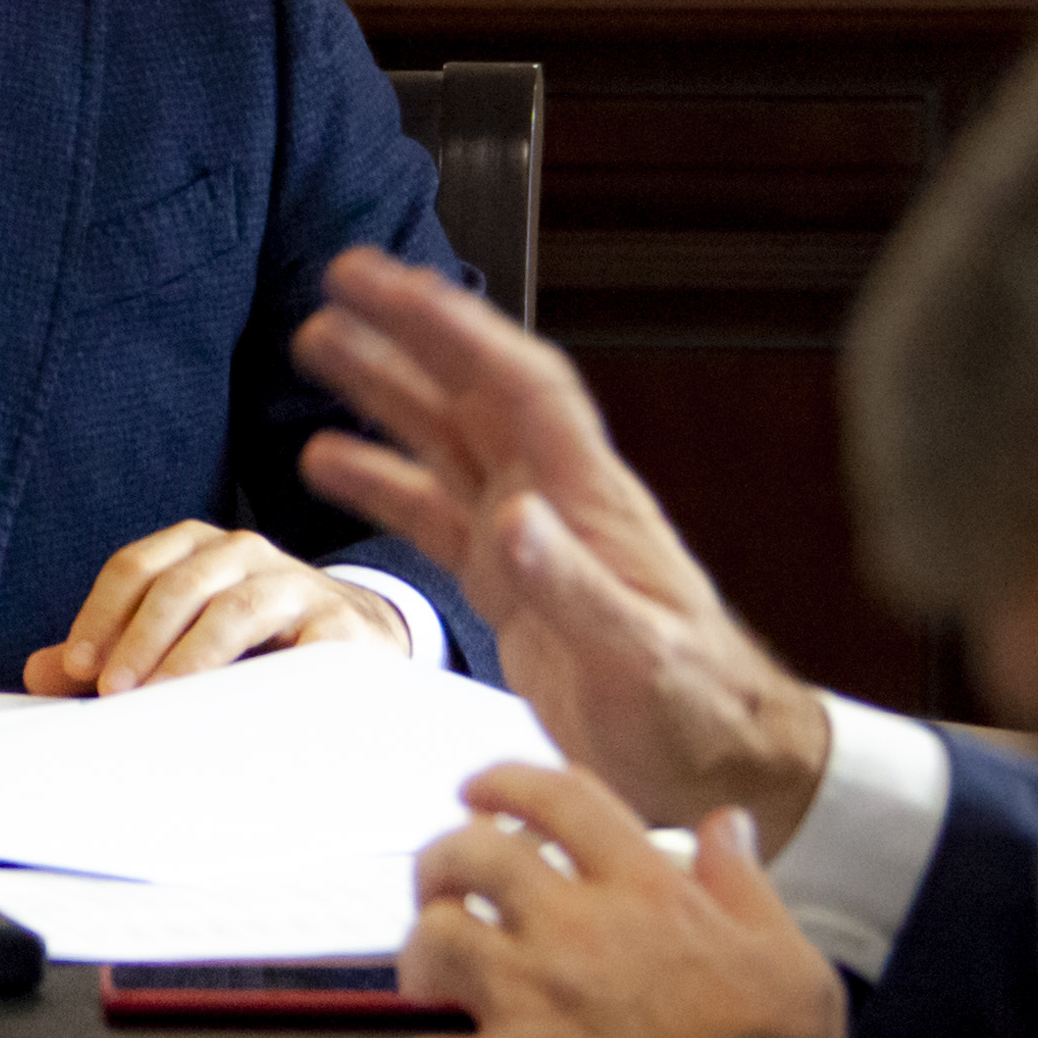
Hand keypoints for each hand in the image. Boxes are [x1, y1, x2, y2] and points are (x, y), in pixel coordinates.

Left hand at [21, 524, 403, 696]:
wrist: (356, 636)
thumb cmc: (251, 640)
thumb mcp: (176, 639)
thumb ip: (111, 653)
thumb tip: (36, 672)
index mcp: (196, 550)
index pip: (136, 567)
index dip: (101, 614)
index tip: (78, 667)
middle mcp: (244, 554)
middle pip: (179, 584)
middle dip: (139, 639)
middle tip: (112, 691)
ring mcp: (294, 583)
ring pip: (234, 609)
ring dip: (190, 657)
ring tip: (162, 699)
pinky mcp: (338, 625)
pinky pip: (298, 648)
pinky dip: (265, 676)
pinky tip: (239, 710)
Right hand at [295, 256, 832, 838]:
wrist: (721, 762)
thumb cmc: (694, 712)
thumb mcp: (637, 658)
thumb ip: (571, 588)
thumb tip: (511, 519)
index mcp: (590, 501)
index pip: (519, 389)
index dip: (458, 331)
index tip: (394, 285)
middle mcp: (556, 500)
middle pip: (473, 392)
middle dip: (410, 331)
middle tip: (340, 276)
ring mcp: (530, 538)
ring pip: (446, 439)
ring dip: (386, 387)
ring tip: (316, 340)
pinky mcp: (508, 585)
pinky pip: (433, 512)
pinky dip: (381, 479)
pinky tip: (326, 460)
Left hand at [367, 763, 843, 1037]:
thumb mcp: (786, 954)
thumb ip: (743, 884)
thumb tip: (726, 825)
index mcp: (645, 893)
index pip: (557, 799)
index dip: (505, 784)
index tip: (479, 793)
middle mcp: (576, 931)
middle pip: (470, 855)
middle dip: (440, 863)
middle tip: (439, 891)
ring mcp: (530, 1004)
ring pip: (432, 940)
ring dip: (419, 958)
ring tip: (429, 985)